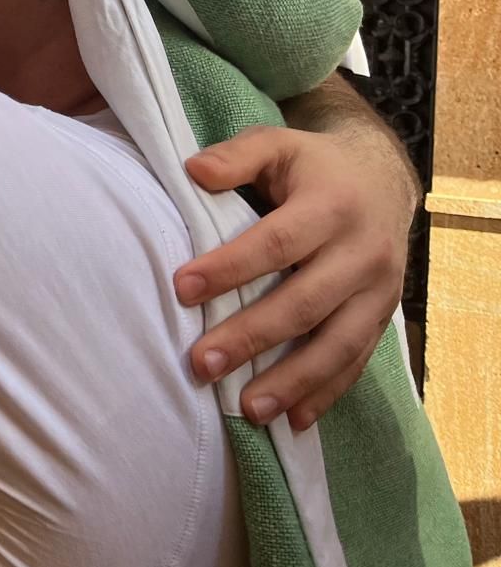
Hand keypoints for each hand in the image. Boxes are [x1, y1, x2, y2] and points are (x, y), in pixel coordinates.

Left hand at [174, 124, 413, 430]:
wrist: (383, 179)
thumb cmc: (311, 166)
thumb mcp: (277, 145)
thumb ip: (237, 156)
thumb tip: (194, 171)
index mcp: (333, 205)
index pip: (277, 243)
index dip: (230, 267)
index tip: (182, 289)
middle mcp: (364, 252)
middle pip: (304, 302)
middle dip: (251, 337)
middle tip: (200, 364)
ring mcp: (380, 291)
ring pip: (336, 343)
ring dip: (291, 381)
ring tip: (246, 409)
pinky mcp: (384, 318)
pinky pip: (356, 362)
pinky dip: (326, 393)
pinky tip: (293, 421)